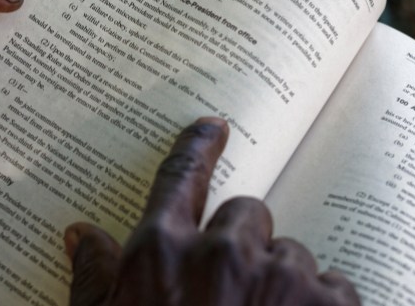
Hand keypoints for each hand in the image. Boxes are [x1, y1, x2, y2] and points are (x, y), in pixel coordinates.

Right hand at [65, 118, 359, 305]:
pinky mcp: (329, 304)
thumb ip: (94, 280)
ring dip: (282, 283)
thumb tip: (81, 233)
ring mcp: (279, 276)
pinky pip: (333, 285)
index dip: (195, 148)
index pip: (178, 178)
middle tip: (235, 292)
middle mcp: (221, 252)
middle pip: (245, 214)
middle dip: (242, 245)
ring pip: (290, 253)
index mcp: (161, 254)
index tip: (213, 126)